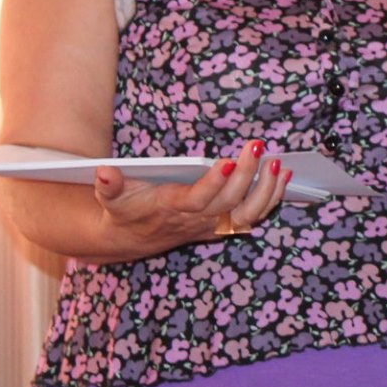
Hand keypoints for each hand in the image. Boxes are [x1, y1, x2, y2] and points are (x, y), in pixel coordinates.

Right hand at [91, 140, 291, 251]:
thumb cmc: (125, 210)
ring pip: (248, 214)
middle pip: (229, 202)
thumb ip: (109, 185)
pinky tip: (283, 176)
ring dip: (267, 190)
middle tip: (258, 147)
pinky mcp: (222, 225)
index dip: (214, 183)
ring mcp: (213, 225)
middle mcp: (197, 220)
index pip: (197, 199)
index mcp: (172, 208)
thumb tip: (103, 171)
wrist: (131, 239)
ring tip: (278, 164)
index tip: (227, 161)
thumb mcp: (111, 198)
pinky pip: (254, 215)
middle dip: (247, 175)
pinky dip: (272, 198)